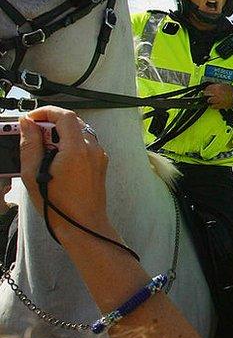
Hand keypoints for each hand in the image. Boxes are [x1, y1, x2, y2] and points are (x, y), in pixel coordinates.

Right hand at [20, 107, 112, 238]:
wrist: (83, 225)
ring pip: (79, 132)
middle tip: (33, 135)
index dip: (46, 112)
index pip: (65, 116)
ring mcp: (99, 156)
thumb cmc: (58, 206)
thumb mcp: (33, 174)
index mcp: (77, 149)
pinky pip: (85, 145)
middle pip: (73, 122)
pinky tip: (56, 160)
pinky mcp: (100, 164)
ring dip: (60, 134)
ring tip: (43, 150)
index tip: (31, 118)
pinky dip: (70, 144)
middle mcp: (92, 149)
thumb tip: (27, 123)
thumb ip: (29, 144)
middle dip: (51, 123)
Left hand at [203, 83, 232, 109]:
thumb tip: (210, 87)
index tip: (206, 90)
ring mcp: (218, 99)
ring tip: (211, 100)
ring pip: (209, 100)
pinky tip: (214, 104)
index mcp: (218, 87)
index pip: (208, 87)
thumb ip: (216, 86)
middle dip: (206, 94)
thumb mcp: (224, 85)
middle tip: (206, 95)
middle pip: (206, 93)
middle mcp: (217, 93)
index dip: (206, 89)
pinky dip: (212, 105)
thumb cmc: (232, 91)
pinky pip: (213, 106)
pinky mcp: (220, 105)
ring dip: (209, 100)